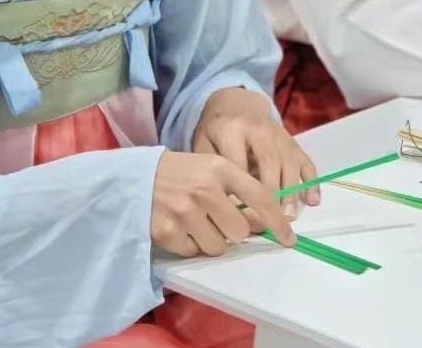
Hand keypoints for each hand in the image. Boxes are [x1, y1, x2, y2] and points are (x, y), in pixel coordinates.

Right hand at [150, 150, 294, 256]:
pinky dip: (191, 245)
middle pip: (241, 230)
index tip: (288, 238)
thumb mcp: (211, 169)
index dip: (278, 222)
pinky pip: (194, 252)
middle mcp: (205, 189)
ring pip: (219, 246)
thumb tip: (263, 223)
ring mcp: (185, 212)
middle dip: (233, 230)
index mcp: (220, 169)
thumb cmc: (180, 173)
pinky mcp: (167, 232)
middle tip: (217, 219)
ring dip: (212, 240)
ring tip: (196, 221)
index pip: (260, 198)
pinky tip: (180, 226)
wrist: (133, 178)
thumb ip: (238, 191)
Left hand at [193, 87, 319, 218]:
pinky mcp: (292, 140)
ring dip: (291, 191)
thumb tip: (227, 207)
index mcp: (231, 129)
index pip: (239, 163)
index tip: (240, 216)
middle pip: (269, 162)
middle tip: (269, 221)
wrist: (235, 102)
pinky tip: (313, 201)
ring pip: (289, 162)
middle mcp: (259, 128)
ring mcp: (279, 133)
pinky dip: (311, 181)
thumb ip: (212, 171)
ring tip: (288, 216)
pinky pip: (305, 160)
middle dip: (272, 193)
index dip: (240, 190)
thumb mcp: (203, 144)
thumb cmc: (216, 131)